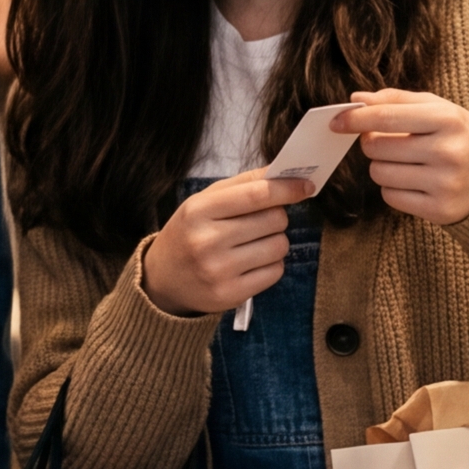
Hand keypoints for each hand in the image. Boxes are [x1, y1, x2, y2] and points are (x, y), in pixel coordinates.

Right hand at [139, 170, 314, 316]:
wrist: (163, 279)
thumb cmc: (190, 232)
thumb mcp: (204, 202)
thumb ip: (242, 185)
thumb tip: (284, 173)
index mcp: (199, 211)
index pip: (256, 195)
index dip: (286, 189)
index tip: (306, 186)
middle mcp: (206, 241)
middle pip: (273, 220)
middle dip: (277, 216)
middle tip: (262, 221)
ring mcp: (219, 271)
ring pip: (279, 246)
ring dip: (276, 241)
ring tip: (255, 243)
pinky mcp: (231, 295)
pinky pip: (275, 272)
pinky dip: (271, 264)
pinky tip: (252, 262)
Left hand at [343, 90, 468, 225]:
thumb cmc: (460, 135)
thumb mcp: (439, 108)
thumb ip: (397, 100)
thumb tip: (356, 99)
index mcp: (448, 119)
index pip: (386, 117)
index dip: (355, 118)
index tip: (336, 121)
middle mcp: (448, 152)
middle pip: (376, 147)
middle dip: (372, 143)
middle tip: (388, 142)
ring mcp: (445, 184)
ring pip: (379, 173)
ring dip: (382, 166)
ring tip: (405, 162)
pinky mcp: (440, 210)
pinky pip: (390, 197)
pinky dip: (393, 188)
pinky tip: (413, 181)